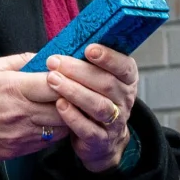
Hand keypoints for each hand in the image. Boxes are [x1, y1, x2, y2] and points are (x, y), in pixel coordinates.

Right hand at [0, 53, 68, 165]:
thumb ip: (18, 61)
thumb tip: (41, 57)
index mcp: (14, 88)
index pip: (56, 82)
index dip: (69, 75)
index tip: (70, 71)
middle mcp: (23, 112)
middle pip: (66, 105)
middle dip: (74, 95)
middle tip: (77, 88)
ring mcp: (23, 133)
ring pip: (63, 125)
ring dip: (68, 115)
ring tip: (65, 105)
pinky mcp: (21, 150)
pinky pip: (50, 140)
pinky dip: (56, 130)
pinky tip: (51, 120)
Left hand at [41, 38, 139, 170]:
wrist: (101, 139)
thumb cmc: (94, 98)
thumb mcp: (97, 79)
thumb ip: (88, 62)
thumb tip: (67, 39)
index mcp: (127, 80)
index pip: (124, 66)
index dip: (108, 57)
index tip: (89, 49)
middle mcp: (125, 100)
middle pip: (107, 84)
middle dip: (80, 71)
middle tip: (55, 62)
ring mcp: (115, 122)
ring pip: (98, 105)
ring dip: (75, 91)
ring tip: (53, 80)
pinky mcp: (101, 140)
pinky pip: (88, 129)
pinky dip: (73, 117)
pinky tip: (59, 105)